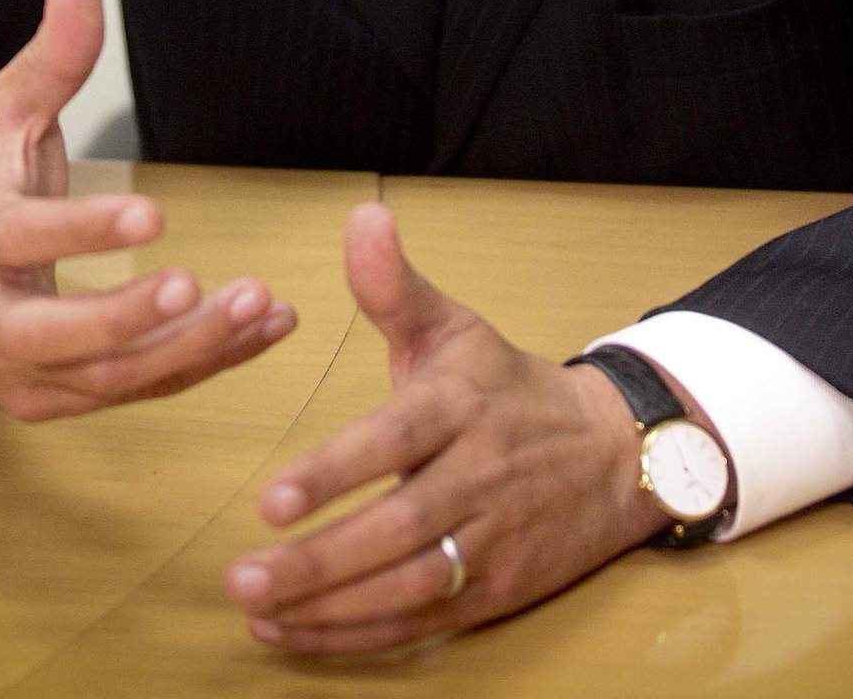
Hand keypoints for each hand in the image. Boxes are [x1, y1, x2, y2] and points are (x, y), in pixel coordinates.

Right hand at [0, 0, 295, 418]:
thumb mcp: (5, 112)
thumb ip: (54, 55)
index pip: (21, 239)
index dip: (84, 231)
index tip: (154, 213)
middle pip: (55, 337)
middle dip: (129, 318)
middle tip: (203, 285)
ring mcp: (20, 370)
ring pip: (107, 376)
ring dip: (189, 346)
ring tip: (261, 303)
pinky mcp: (57, 400)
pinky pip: (137, 388)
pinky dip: (204, 361)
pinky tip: (267, 325)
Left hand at [225, 202, 664, 655]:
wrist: (613, 454)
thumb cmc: (506, 387)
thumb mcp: (454, 326)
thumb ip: (393, 285)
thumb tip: (359, 216)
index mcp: (461, 405)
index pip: (396, 441)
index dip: (335, 472)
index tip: (271, 500)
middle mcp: (479, 476)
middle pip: (398, 529)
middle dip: (318, 560)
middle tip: (240, 575)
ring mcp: (492, 541)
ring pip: (408, 586)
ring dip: (328, 608)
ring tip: (255, 610)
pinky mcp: (496, 593)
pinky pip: (421, 623)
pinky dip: (356, 637)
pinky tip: (294, 633)